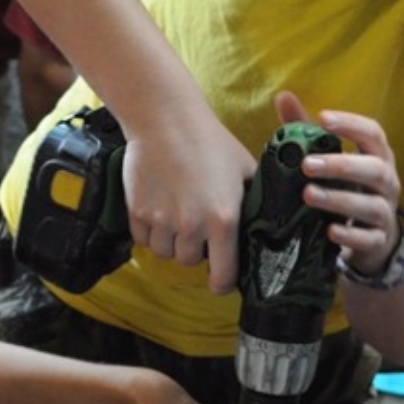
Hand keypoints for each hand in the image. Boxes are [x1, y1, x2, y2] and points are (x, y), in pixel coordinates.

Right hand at [120, 105, 255, 293]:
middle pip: (190, 262)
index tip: (221, 281)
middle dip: (195, 250)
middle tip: (198, 228)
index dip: (223, 283)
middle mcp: (191, 226)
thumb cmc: (211, 143)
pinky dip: (150, 231)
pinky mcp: (137, 212)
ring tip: (177, 216)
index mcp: (223, 220)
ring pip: (165, 253)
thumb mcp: (245, 171)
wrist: (165, 120)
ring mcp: (161, 220)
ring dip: (171, 242)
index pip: (223, 276)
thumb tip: (266, 225)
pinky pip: (142, 239)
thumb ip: (254, 203)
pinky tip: (159, 208)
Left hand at [275, 91, 402, 275]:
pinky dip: (350, 235)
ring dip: (340, 200)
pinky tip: (330, 230)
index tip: (323, 117)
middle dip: (342, 165)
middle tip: (307, 165)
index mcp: (377, 157)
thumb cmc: (348, 188)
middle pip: (375, 169)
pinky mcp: (378, 241)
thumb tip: (283, 97)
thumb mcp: (331, 160)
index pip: (374, 133)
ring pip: (371, 205)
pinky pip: (369, 239)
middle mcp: (387, 183)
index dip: (352, 124)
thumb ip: (308, 131)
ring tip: (308, 195)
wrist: (371, 238)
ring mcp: (385, 213)